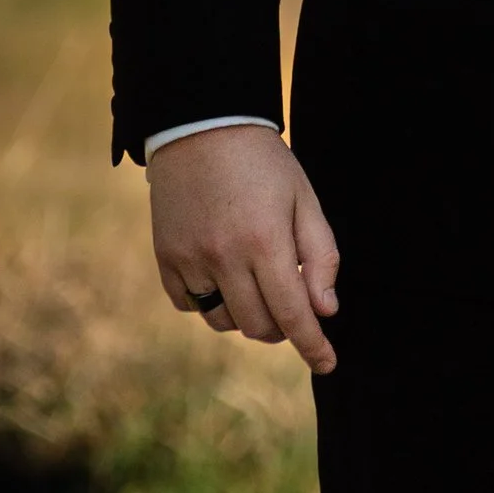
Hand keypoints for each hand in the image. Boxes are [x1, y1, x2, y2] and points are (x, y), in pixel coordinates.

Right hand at [147, 124, 340, 375]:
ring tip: (257, 284)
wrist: (202, 128)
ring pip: (224, 322)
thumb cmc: (265, 165)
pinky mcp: (165, 259)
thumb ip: (321, 255)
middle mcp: (224, 258)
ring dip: (247, 316)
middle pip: (259, 326)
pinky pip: (191, 305)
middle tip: (292, 304)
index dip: (313, 345)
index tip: (328, 364)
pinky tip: (223, 275)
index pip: (293, 314)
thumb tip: (325, 310)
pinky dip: (211, 302)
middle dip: (283, 326)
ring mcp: (190, 261)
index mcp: (265, 242)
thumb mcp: (305, 199)